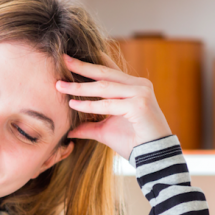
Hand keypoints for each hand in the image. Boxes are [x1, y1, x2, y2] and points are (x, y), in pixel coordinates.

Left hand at [56, 52, 172, 159]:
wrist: (154, 157)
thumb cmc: (133, 142)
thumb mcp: (105, 131)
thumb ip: (88, 126)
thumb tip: (69, 130)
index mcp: (133, 86)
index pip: (109, 70)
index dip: (91, 62)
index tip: (71, 57)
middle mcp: (139, 85)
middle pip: (105, 73)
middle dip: (82, 66)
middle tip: (63, 59)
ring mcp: (140, 93)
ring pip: (104, 87)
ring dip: (80, 87)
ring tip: (59, 85)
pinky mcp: (139, 105)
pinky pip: (108, 104)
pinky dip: (89, 105)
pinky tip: (73, 105)